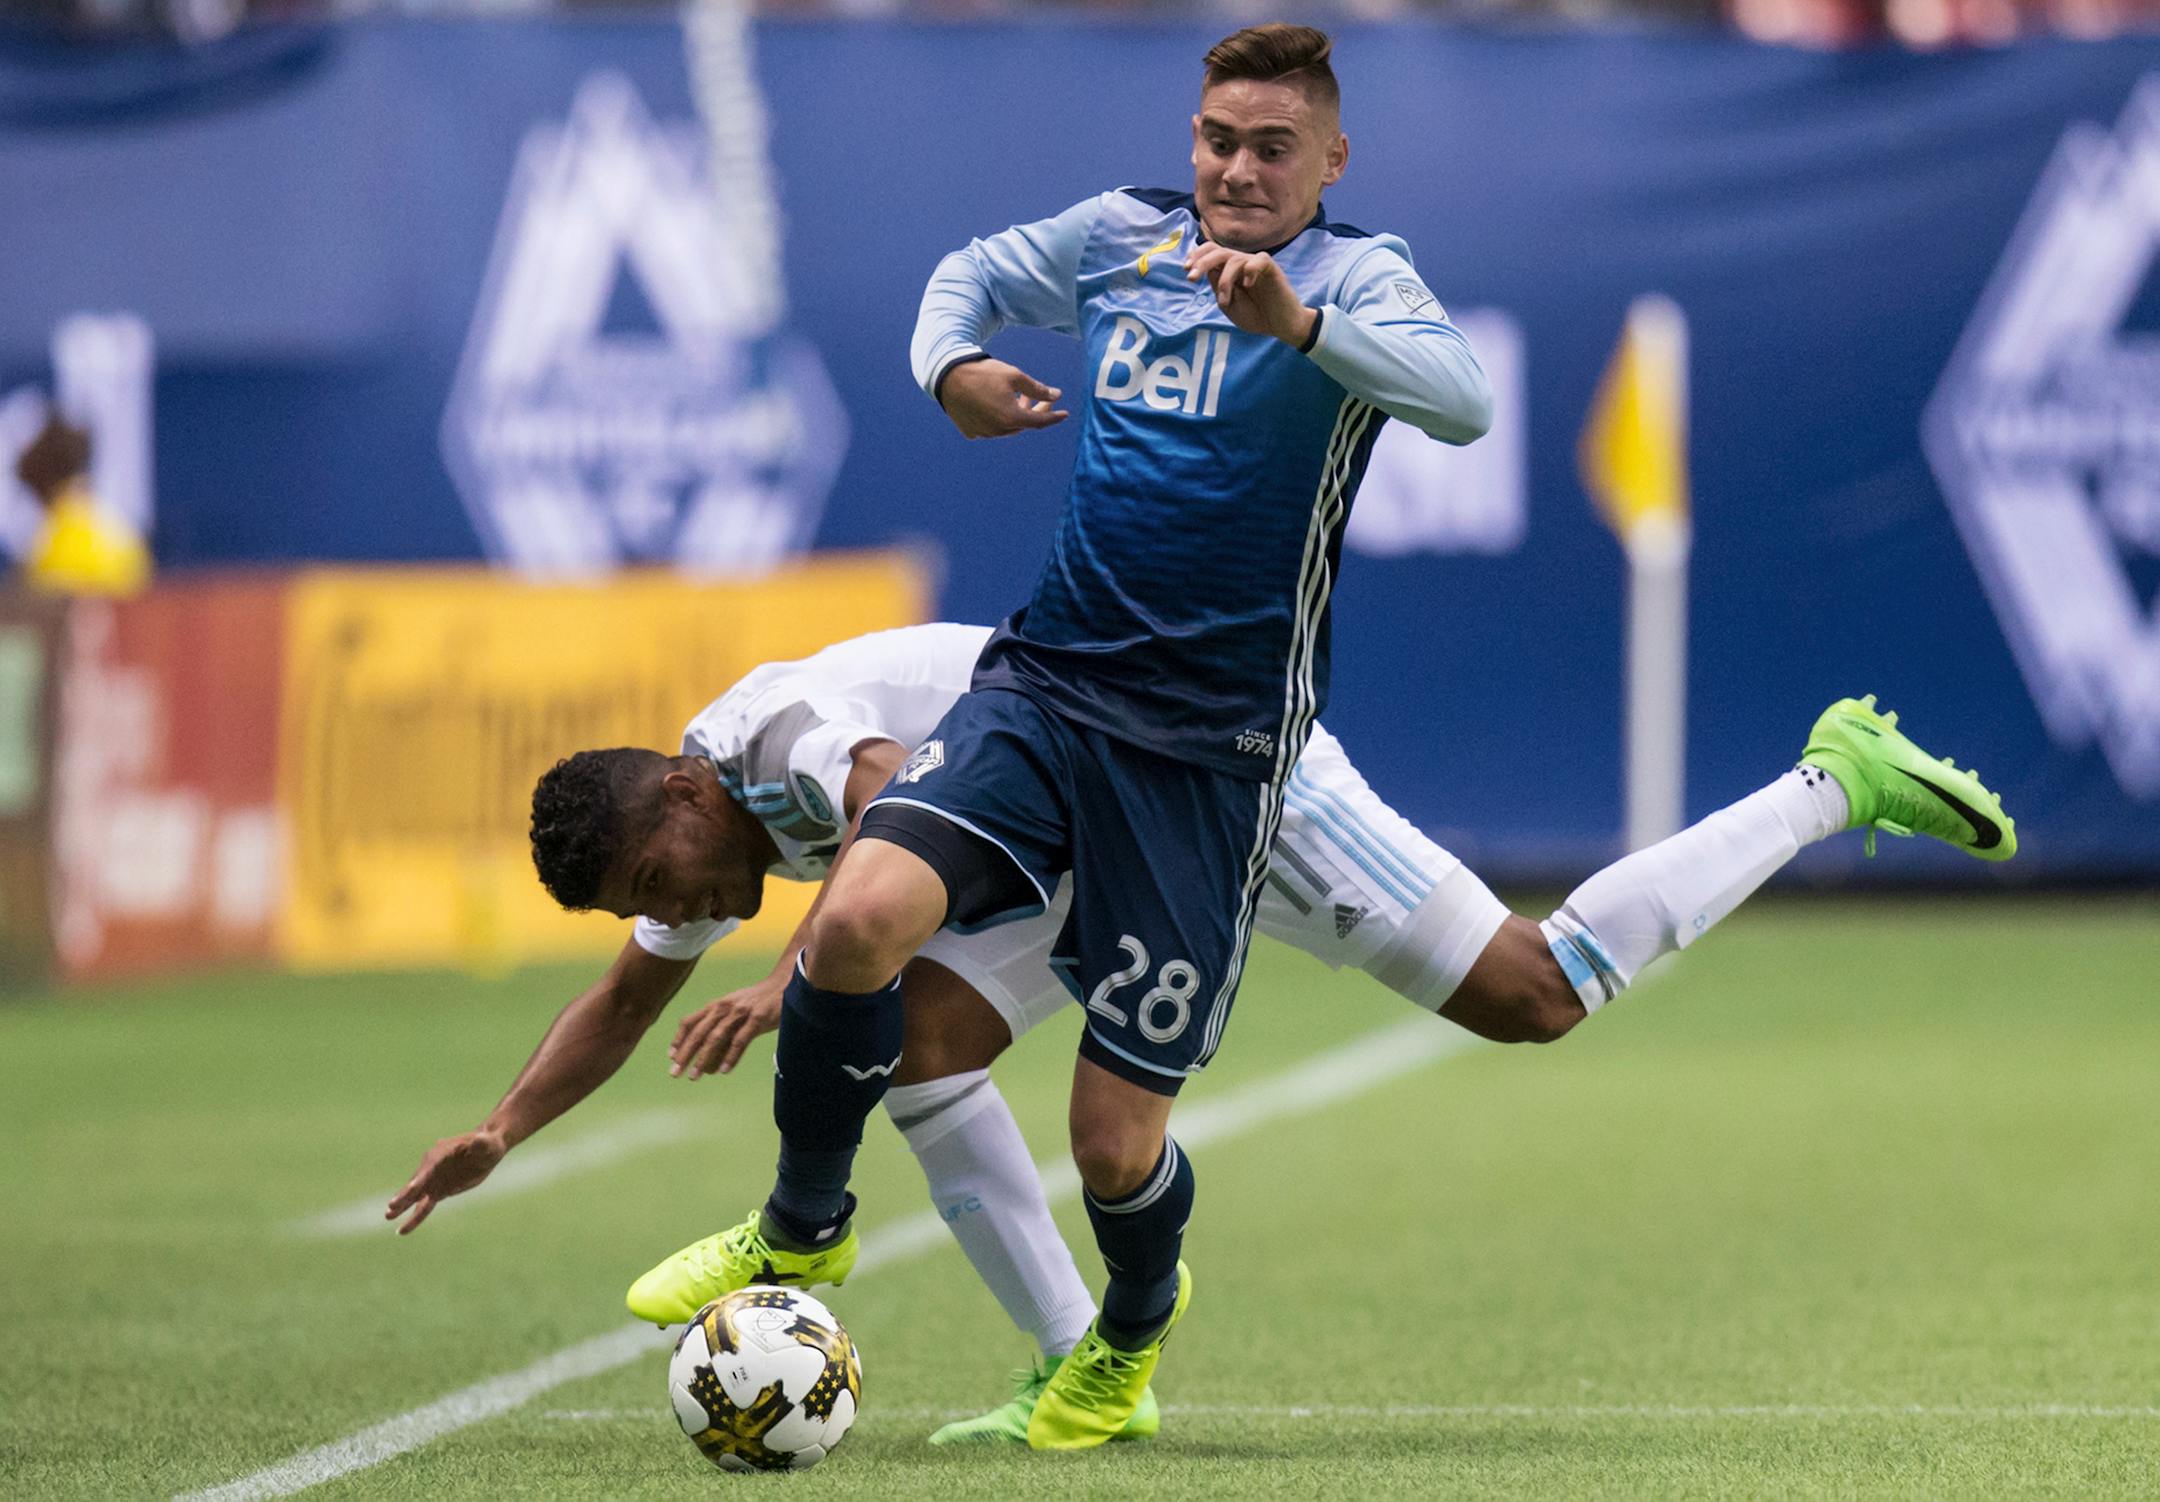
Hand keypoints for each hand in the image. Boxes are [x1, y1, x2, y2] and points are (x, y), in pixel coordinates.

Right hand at [386, 1128, 506, 1234]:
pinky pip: (424, 1206)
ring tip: (388, 1217)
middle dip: (405, 1194)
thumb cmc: (488, 1144)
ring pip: (416, 1196)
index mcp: (440, 1154)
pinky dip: (414, 1217)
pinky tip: (403, 1229)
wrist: (487, 1148)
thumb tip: (480, 1141)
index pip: (429, 1168)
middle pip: (417, 1183)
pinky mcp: (439, 1191)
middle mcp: (432, 1167)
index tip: (412, 1187)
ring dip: (403, 1206)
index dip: (421, 1178)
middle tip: (391, 1206)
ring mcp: (433, 1180)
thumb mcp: (487, 1144)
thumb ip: (481, 1144)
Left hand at [670, 974, 785, 1078]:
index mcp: (716, 1005)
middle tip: (675, 1073)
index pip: (690, 1022)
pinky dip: (730, 1056)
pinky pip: (740, 1040)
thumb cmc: (758, 1001)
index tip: (671, 1057)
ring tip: (695, 1076)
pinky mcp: (758, 1018)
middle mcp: (724, 1008)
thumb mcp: (734, 1008)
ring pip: (716, 1038)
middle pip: (699, 1033)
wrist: (784, 983)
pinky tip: (723, 1070)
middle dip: (685, 1054)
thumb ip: (721, 1027)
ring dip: (703, 1058)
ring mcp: (741, 1013)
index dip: (679, 1039)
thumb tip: (708, 1059)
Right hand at [938, 358, 1068, 438]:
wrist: (948, 376)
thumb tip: (1056, 395)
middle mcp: (998, 431)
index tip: (1064, 414)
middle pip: (1023, 424)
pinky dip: (997, 419)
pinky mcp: (970, 431)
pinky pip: (989, 428)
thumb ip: (1037, 389)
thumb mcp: (1014, 376)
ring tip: (1018, 398)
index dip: (1054, 417)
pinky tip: (996, 404)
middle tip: (1042, 399)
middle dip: (1034, 412)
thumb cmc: (983, 373)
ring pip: (1007, 427)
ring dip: (1016, 415)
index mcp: (1012, 418)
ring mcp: (983, 433)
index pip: (1040, 421)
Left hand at [1184, 244, 1317, 346]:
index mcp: (1229, 271)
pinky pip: (1257, 260)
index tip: (1186, 269)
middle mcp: (1240, 264)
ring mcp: (1255, 264)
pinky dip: (1249, 270)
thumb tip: (1208, 270)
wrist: (1280, 326)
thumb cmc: (1256, 316)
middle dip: (1201, 262)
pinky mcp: (1270, 268)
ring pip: (1234, 258)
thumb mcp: (1229, 305)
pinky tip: (1248, 285)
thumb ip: (1218, 287)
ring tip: (1226, 301)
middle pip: (1218, 250)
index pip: (1210, 252)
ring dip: (1225, 281)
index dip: (1197, 256)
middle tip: (1192, 277)